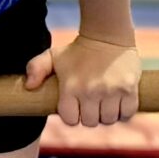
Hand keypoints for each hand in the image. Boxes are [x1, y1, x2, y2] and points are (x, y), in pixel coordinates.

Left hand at [27, 34, 142, 128]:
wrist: (108, 35)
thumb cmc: (78, 50)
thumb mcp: (53, 55)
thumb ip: (36, 68)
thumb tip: (29, 86)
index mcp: (70, 87)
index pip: (70, 120)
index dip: (73, 116)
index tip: (76, 107)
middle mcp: (90, 91)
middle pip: (91, 122)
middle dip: (90, 116)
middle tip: (92, 103)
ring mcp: (111, 91)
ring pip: (109, 120)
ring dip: (107, 115)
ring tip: (105, 102)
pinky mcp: (129, 89)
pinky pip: (127, 114)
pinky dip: (124, 112)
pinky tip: (119, 102)